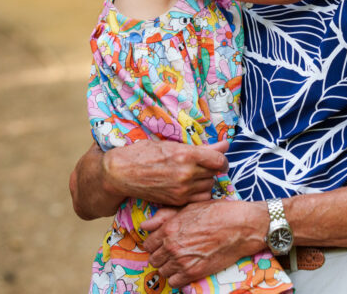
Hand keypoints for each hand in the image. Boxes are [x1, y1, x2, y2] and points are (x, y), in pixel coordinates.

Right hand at [103, 139, 228, 205]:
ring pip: (209, 187)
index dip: (221, 159)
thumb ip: (201, 148)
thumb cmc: (144, 153)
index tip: (217, 159)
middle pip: (214, 174)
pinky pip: (198, 199)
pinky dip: (198, 193)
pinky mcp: (176, 201)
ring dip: (206, 181)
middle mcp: (186, 173)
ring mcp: (182, 189)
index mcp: (186, 155)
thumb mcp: (171, 144)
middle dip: (212, 169)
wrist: (121, 173)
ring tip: (195, 175)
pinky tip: (190, 186)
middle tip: (202, 165)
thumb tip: (225, 144)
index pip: (219, 160)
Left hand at [141, 200, 267, 287]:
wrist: (240, 226)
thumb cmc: (217, 213)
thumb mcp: (189, 208)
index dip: (154, 244)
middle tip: (172, 253)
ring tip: (180, 260)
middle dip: (160, 256)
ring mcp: (182, 261)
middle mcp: (172, 246)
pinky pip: (174, 282)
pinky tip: (186, 269)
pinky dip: (178, 278)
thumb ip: (164, 217)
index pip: (148, 244)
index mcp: (169, 228)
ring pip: (162, 272)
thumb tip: (144, 226)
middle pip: (153, 260)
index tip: (162, 244)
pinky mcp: (194, 273)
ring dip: (169, 267)